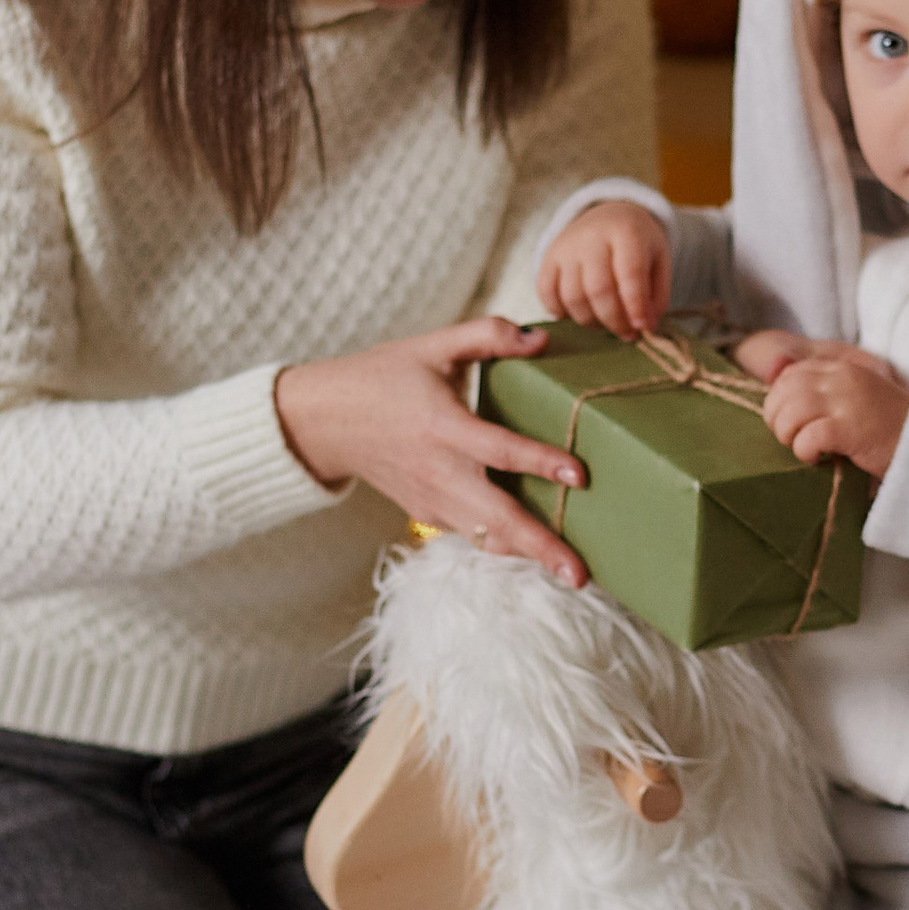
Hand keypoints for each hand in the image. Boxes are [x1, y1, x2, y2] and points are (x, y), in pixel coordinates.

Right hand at [274, 317, 588, 584]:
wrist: (327, 421)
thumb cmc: (383, 378)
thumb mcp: (432, 346)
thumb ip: (487, 336)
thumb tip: (540, 338)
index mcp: (443, 428)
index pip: (500, 451)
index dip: (541, 462)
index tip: (580, 475)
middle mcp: (439, 473)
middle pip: (497, 519)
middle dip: (541, 547)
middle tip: (581, 573)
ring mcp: (431, 500)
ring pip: (486, 538)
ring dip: (529, 556)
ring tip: (572, 573)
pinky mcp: (427, 515)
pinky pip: (472, 535)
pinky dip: (504, 545)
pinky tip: (537, 549)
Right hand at [536, 198, 670, 339]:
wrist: (607, 215)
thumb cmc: (637, 244)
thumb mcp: (659, 260)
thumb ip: (656, 295)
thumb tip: (646, 328)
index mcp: (626, 232)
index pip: (630, 273)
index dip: (636, 305)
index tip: (642, 328)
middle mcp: (592, 236)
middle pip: (599, 290)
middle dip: (614, 320)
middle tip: (627, 334)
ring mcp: (566, 247)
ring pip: (573, 297)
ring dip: (591, 321)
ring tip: (606, 325)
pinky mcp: (549, 258)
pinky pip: (546, 293)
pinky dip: (560, 312)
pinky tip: (580, 314)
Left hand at [734, 330, 908, 474]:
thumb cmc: (891, 428)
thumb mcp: (858, 397)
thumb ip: (827, 391)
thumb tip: (784, 398)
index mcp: (842, 368)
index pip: (791, 373)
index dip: (779, 399)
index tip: (790, 421)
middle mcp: (842, 379)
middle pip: (783, 391)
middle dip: (777, 419)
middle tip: (792, 439)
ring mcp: (847, 402)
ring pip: (791, 412)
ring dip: (789, 436)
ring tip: (805, 449)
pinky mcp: (851, 429)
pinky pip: (808, 437)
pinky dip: (805, 451)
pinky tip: (818, 458)